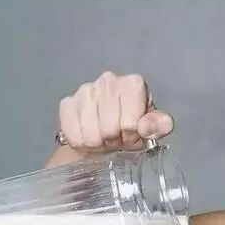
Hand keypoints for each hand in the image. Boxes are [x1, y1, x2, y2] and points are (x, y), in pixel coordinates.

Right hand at [58, 71, 173, 152]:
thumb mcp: (151, 129)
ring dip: (98, 143)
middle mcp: (108, 80)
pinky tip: (88, 135)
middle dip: (114, 139)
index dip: (131, 135)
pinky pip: (74, 135)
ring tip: (103, 137)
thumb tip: (148, 127)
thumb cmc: (132, 129)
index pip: (130, 122)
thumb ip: (157, 126)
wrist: (106, 133)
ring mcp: (85, 90)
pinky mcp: (67, 103)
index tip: (131, 134)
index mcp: (133, 84)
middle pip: (109, 128)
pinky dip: (82, 143)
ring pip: (91, 135)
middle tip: (116, 137)